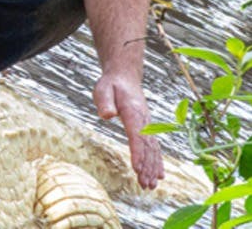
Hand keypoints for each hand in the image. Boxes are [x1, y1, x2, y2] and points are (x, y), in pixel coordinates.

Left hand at [93, 72, 163, 188]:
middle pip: (147, 147)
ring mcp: (148, 125)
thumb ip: (105, 102)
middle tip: (144, 185)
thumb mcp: (103, 89)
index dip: (137, 152)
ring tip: (150, 186)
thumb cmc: (111, 85)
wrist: (125, 77)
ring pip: (152, 150)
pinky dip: (156, 162)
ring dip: (152, 168)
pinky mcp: (147, 128)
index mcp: (133, 111)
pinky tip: (158, 175)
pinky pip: (154, 147)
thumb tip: (107, 115)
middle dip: (146, 167)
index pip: (136, 135)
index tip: (136, 168)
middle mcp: (144, 120)